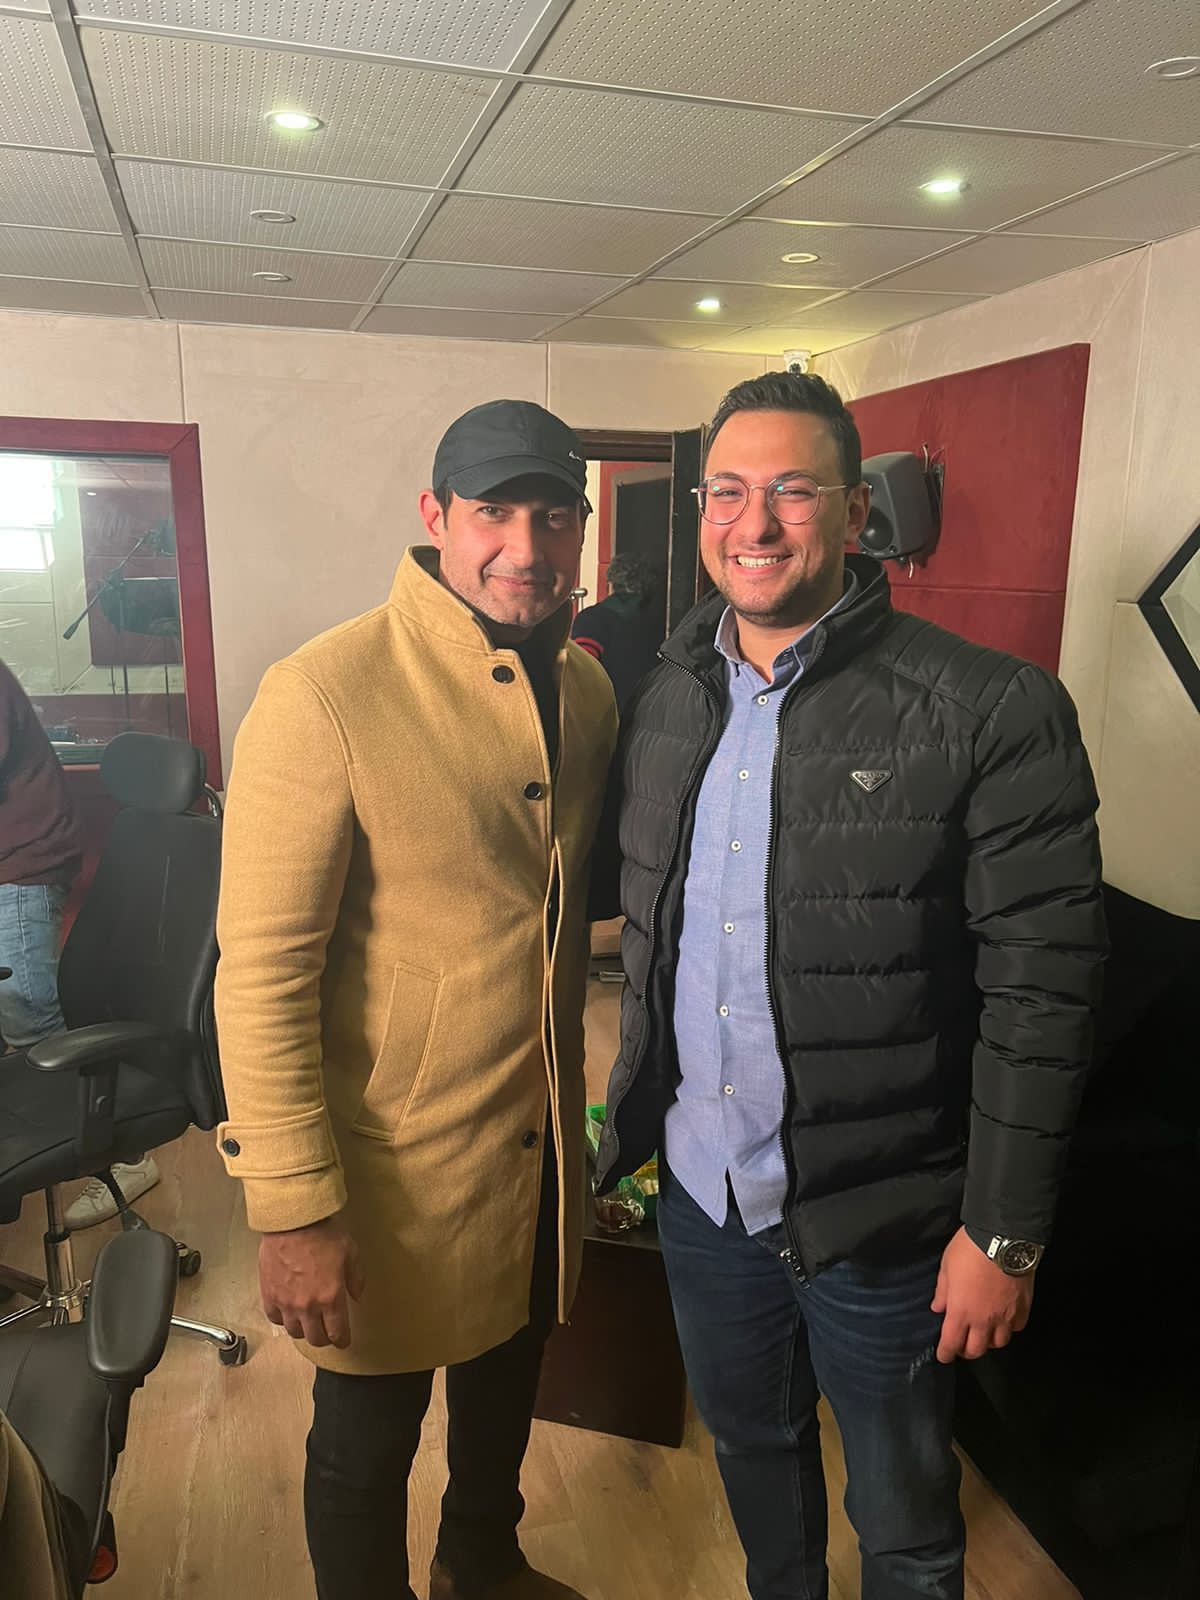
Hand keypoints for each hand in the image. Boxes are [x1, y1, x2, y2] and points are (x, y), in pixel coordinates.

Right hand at [258, 1216, 364, 1349]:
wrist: (292, 1221)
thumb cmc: (323, 1234)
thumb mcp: (351, 1252)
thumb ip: (356, 1278)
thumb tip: (356, 1295)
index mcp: (331, 1298)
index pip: (337, 1333)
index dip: (342, 1340)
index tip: (343, 1340)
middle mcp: (308, 1306)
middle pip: (315, 1338)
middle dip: (324, 1338)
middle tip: (327, 1331)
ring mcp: (286, 1303)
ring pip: (294, 1332)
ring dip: (303, 1330)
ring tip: (307, 1321)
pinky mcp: (269, 1295)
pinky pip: (275, 1318)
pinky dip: (283, 1319)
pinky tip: (288, 1311)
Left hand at [931, 1226, 1032, 1363]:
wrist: (1003, 1239)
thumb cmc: (968, 1251)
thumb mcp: (946, 1267)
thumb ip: (942, 1291)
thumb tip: (938, 1308)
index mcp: (960, 1311)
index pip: (951, 1343)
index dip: (946, 1353)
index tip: (944, 1356)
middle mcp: (983, 1320)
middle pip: (976, 1349)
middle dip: (967, 1351)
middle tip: (963, 1344)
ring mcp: (1005, 1316)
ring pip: (999, 1343)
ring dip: (989, 1342)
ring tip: (984, 1333)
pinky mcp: (1023, 1308)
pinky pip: (1016, 1328)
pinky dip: (1009, 1328)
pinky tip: (1005, 1321)